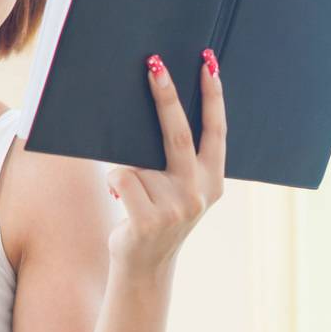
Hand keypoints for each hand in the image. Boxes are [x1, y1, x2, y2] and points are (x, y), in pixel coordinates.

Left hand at [106, 50, 225, 278]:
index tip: (207, 63)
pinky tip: (122, 202)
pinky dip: (115, 183)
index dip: (212, 96)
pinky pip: (122, 177)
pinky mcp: (149, 219)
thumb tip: (157, 109)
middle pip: (178, 134)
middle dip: (166, 95)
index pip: (215, 131)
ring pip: (138, 161)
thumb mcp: (179, 190)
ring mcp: (175, 208)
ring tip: (133, 194)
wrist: (144, 268)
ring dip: (128, 169)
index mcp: (213, 181)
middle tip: (154, 63)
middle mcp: (199, 193)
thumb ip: (179, 160)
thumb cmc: (156, 218)